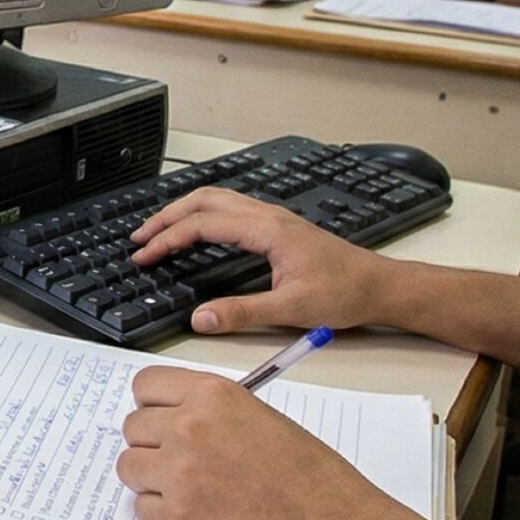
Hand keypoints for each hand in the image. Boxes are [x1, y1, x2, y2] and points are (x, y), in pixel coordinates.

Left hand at [117, 367, 430, 519]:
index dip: (152, 405)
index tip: (162, 420)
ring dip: (152, 481)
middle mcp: (189, 428)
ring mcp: (179, 475)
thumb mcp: (267, 422)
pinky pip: (142, 510)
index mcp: (214, 396)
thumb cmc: (317, 482)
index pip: (146, 384)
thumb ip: (216, 415)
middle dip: (153, 445)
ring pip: (129, 468)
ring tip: (192, 494)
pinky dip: (162, 517)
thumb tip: (177, 419)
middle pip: (133, 428)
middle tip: (183, 465)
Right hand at [130, 187, 394, 334]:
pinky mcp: (278, 227)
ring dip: (184, 212)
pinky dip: (203, 216)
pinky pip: (230, 209)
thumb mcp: (291, 308)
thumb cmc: (344, 294)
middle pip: (204, 200)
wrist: (380, 286)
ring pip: (217, 200)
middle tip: (140, 237)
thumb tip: (200, 319)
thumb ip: (242, 313)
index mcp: (266, 229)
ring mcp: (273, 218)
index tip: (144, 255)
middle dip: (167, 216)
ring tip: (159, 232)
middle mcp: (267, 216)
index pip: (202, 224)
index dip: (167, 238)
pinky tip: (197, 234)